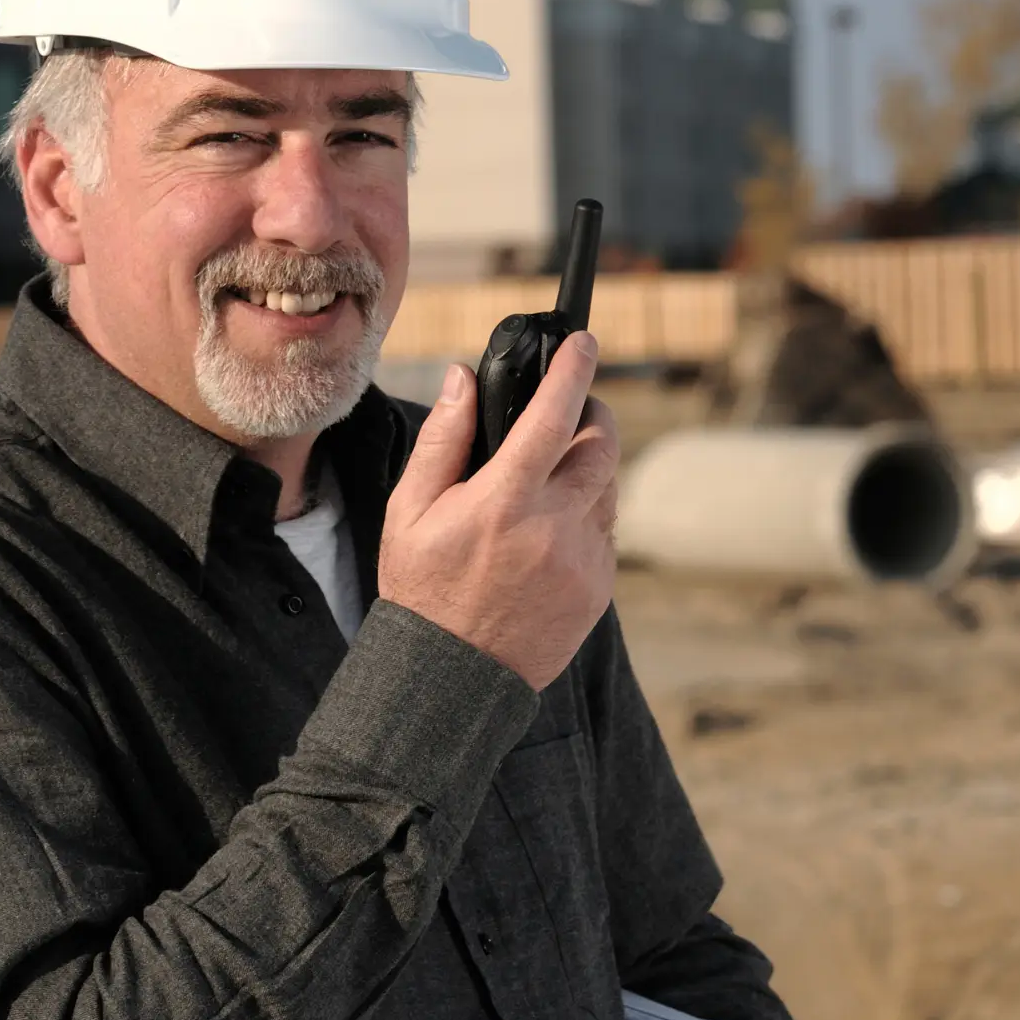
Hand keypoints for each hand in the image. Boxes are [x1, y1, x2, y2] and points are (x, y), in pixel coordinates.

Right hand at [379, 334, 620, 690]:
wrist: (452, 676)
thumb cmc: (423, 588)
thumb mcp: (411, 510)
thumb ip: (444, 439)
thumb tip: (462, 377)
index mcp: (504, 501)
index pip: (553, 416)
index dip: (573, 371)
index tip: (585, 342)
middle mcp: (553, 527)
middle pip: (601, 445)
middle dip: (593, 415)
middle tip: (573, 409)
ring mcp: (583, 560)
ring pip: (608, 488)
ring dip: (588, 470)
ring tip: (548, 479)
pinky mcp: (599, 588)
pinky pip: (605, 533)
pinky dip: (586, 516)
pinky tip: (548, 532)